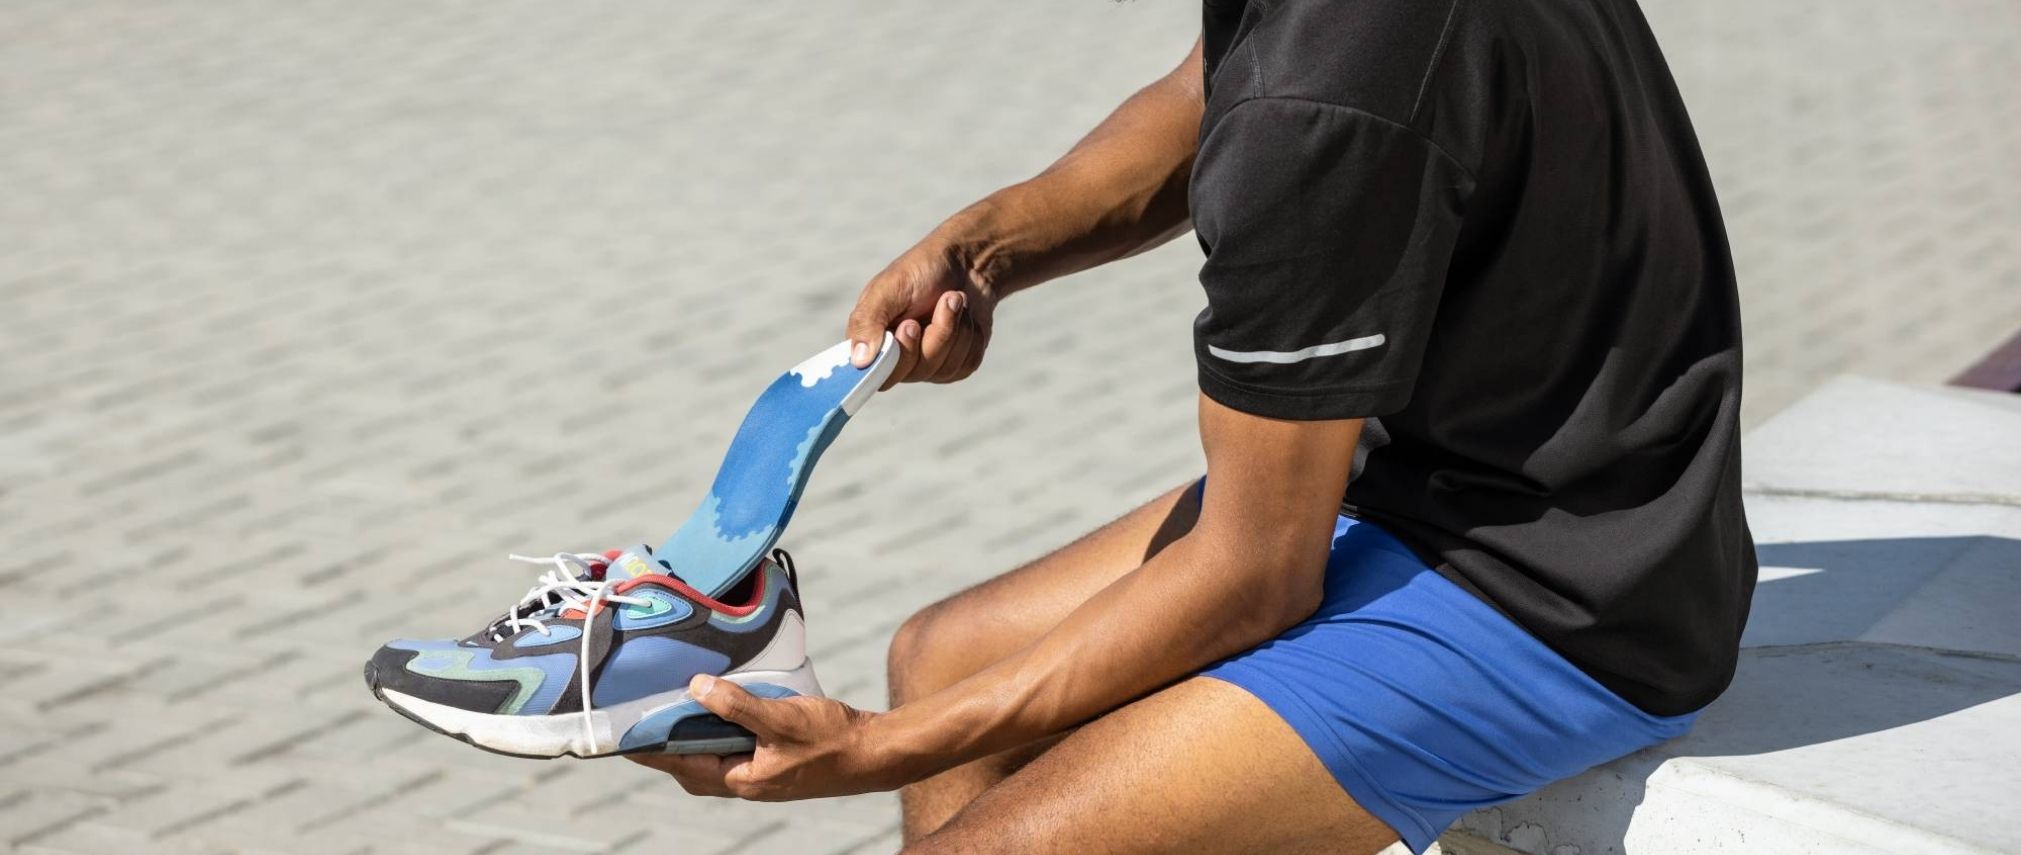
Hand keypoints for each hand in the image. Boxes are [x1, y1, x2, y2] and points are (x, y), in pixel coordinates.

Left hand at [626, 675, 909, 800]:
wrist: (874, 753)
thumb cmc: (832, 741)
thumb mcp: (780, 718)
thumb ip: (737, 705)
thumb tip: (697, 688)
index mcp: (740, 779)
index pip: (680, 765)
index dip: (649, 751)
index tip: (621, 738)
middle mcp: (745, 780)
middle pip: (691, 766)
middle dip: (664, 747)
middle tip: (642, 719)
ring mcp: (760, 772)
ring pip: (712, 756)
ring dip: (693, 736)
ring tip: (674, 709)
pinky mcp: (774, 759)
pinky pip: (734, 747)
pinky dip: (719, 730)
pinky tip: (721, 707)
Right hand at [846, 232, 994, 387]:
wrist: (966, 261)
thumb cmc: (921, 269)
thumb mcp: (889, 287)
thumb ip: (867, 322)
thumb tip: (858, 361)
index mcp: (872, 341)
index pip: (878, 375)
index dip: (900, 354)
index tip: (912, 324)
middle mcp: (898, 359)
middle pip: (917, 371)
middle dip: (937, 333)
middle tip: (944, 299)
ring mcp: (928, 365)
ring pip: (946, 369)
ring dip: (957, 328)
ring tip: (954, 299)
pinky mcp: (956, 365)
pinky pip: (967, 365)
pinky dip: (972, 336)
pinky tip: (965, 314)